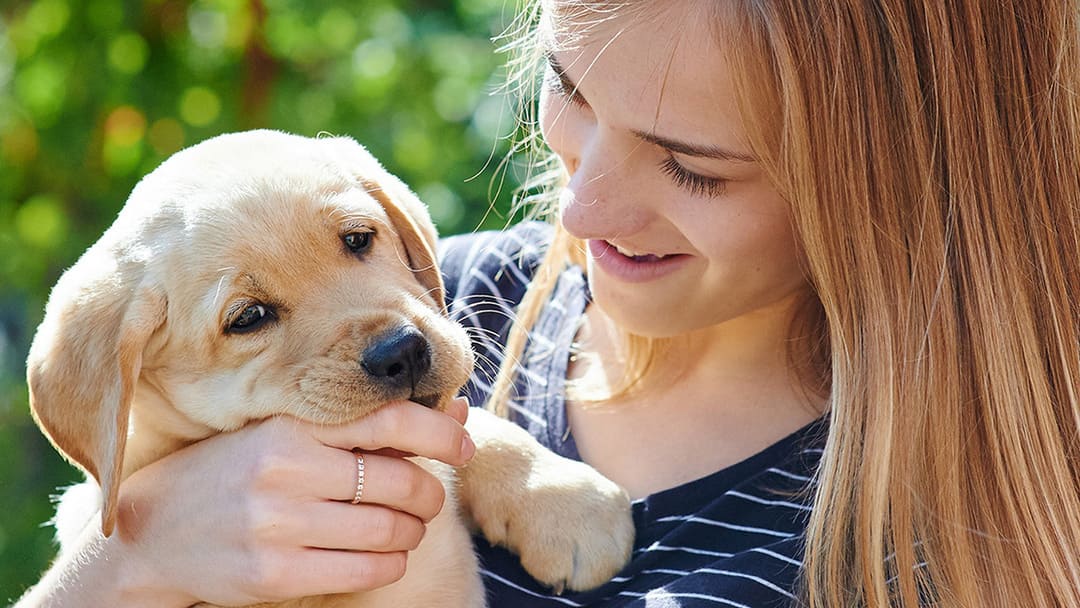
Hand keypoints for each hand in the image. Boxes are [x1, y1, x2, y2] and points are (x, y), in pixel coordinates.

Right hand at [57, 398, 473, 606]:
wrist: (154, 530)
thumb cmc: (238, 470)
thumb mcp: (290, 433)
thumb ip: (367, 423)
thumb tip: (457, 411)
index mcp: (291, 423)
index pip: (388, 417)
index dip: (440, 431)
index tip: (462, 445)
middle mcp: (285, 468)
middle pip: (400, 481)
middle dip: (429, 492)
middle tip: (426, 496)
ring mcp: (277, 524)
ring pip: (390, 530)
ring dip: (413, 531)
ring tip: (404, 526)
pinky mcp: (273, 574)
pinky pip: (367, 571)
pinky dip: (391, 564)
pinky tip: (383, 555)